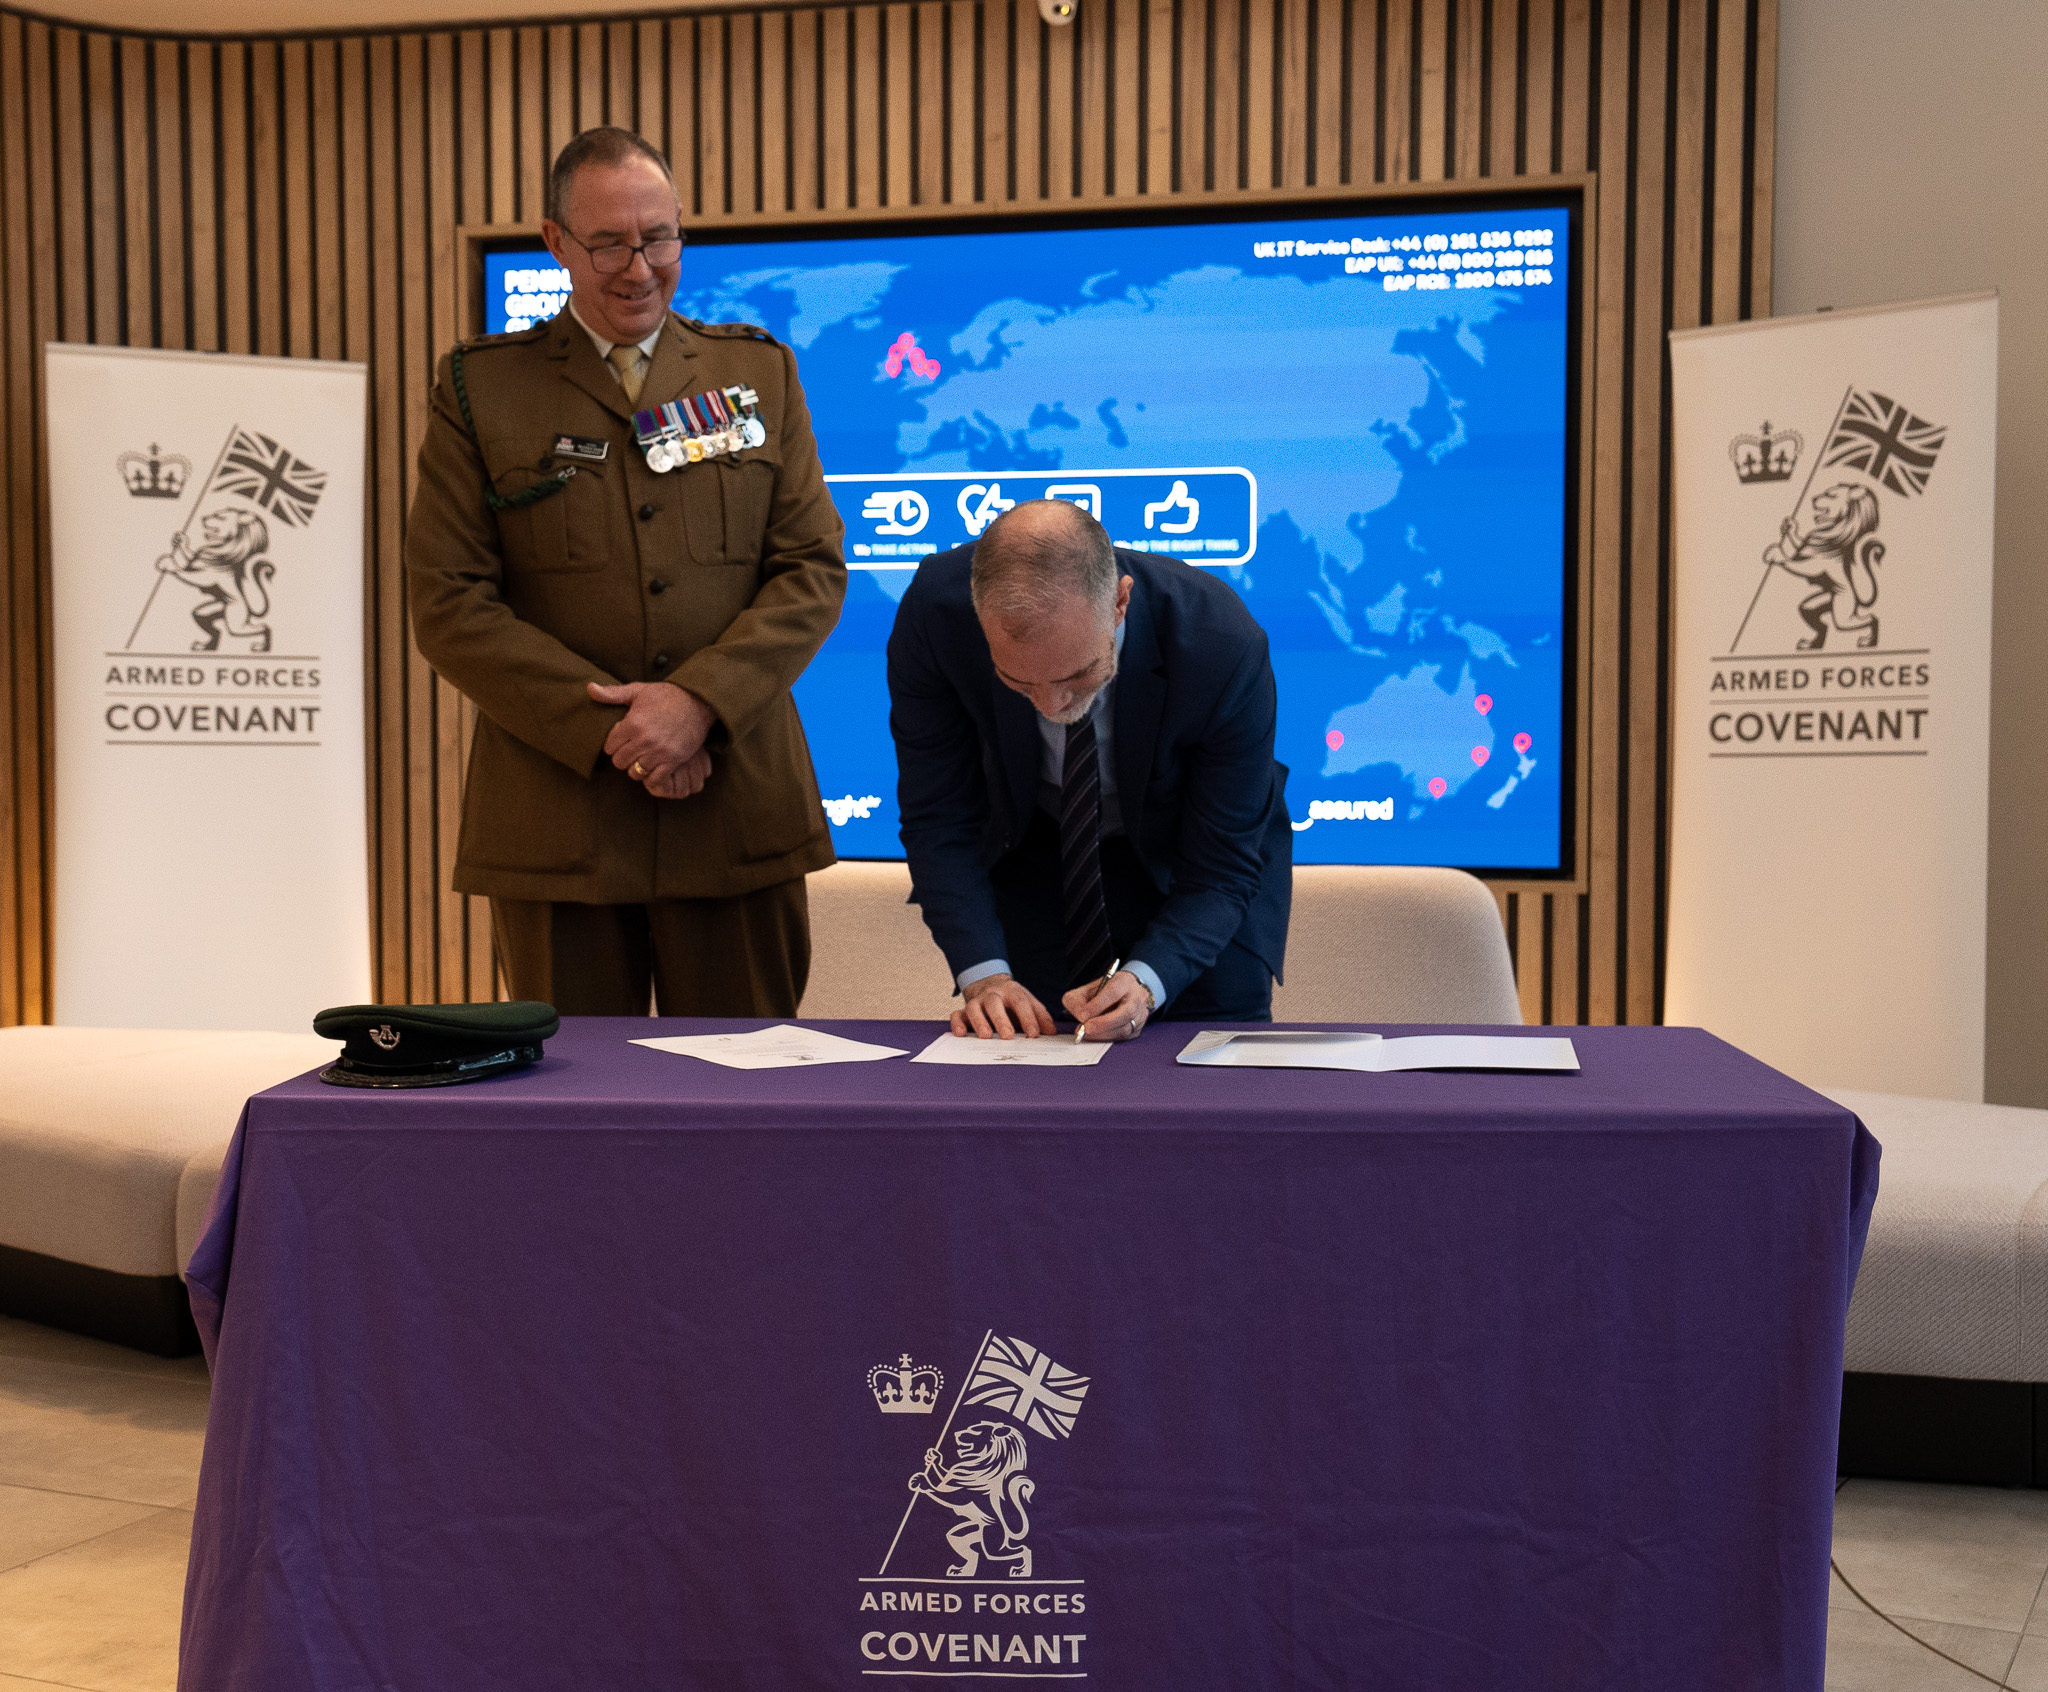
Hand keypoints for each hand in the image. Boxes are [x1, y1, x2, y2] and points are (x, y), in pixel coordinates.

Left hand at [589, 681, 716, 790]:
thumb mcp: (638, 691)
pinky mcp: (674, 760)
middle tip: (631, 750)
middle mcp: (645, 739)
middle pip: (620, 762)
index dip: (613, 744)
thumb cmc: (666, 695)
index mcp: (633, 723)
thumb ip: (612, 694)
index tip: (622, 740)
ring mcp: (660, 751)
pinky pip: (655, 779)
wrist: (698, 702)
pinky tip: (654, 767)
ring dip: (637, 767)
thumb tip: (589, 689)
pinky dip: (652, 776)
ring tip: (642, 758)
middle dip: (622, 757)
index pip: (609, 746)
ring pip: (635, 772)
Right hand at [953, 973, 1057, 1039]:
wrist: (990, 987)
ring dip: (979, 1022)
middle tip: (1008, 1036)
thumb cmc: (1011, 1001)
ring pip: (974, 1008)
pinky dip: (957, 1023)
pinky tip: (961, 1034)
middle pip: (995, 1003)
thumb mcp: (1028, 1003)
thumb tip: (1051, 1032)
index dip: (1028, 1017)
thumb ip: (1040, 1016)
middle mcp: (993, 994)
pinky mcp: (963, 1011)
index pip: (1020, 1002)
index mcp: (1012, 991)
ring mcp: (976, 1002)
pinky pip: (957, 1014)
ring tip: (985, 1036)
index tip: (1034, 1034)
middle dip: (1001, 1020)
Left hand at [1063, 970, 1151, 1041]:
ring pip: (1126, 1028)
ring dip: (1104, 1033)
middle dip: (1103, 1023)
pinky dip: (1108, 1038)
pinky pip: (1125, 1037)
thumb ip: (1079, 1000)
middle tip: (1086, 1028)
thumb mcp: (1087, 989)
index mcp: (1125, 981)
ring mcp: (1141, 1013)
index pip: (1113, 992)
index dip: (1097, 1005)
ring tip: (1087, 1033)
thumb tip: (1080, 1017)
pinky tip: (1096, 1036)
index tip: (1082, 1015)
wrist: (1122, 994)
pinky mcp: (1139, 1027)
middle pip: (1126, 1012)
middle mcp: (1138, 996)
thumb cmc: (1103, 991)